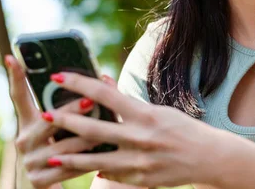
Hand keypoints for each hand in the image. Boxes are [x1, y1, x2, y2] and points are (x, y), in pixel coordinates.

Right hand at [5, 55, 101, 187]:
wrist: (48, 187)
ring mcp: (29, 161)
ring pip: (65, 146)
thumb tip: (104, 79)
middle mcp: (23, 140)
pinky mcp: (38, 180)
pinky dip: (88, 161)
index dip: (15, 76)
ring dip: (89, 139)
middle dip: (72, 110)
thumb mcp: (64, 127)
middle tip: (92, 101)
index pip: (19, 96)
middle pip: (49, 120)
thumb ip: (76, 106)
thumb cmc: (64, 146)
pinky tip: (104, 156)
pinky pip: (69, 168)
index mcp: (28, 122)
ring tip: (108, 130)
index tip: (11, 56)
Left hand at [40, 72, 227, 187]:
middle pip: (94, 129)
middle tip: (45, 115)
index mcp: (145, 114)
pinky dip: (95, 171)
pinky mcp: (140, 180)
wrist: (208, 157)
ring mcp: (139, 162)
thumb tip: (103, 83)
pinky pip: (111, 176)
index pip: (105, 94)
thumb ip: (127, 102)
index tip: (59, 76)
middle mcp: (140, 137)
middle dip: (66, 122)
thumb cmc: (182, 129)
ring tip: (49, 156)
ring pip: (95, 160)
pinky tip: (81, 169)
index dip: (79, 83)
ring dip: (70, 158)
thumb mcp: (157, 110)